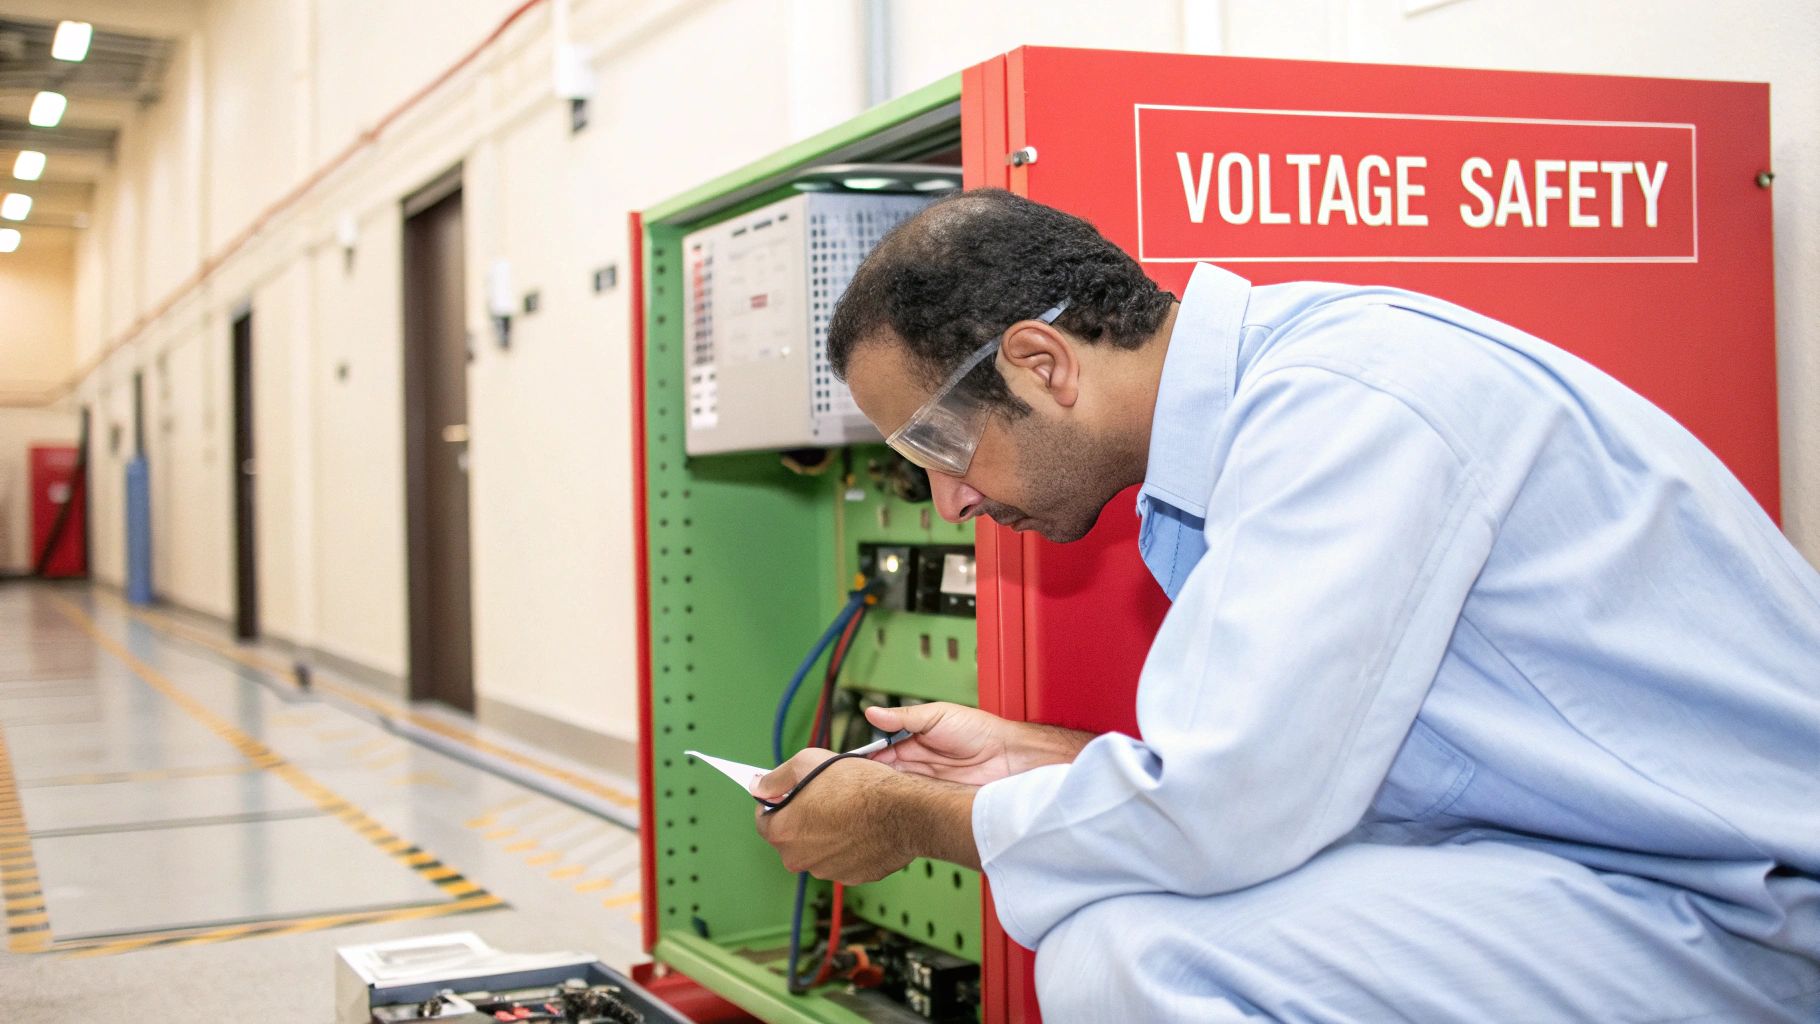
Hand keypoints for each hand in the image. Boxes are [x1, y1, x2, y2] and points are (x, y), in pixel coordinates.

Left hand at [753, 749, 917, 882]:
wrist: (904, 810)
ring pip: (817, 848)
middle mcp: (800, 859)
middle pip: (790, 836)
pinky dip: (847, 844)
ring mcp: (828, 871)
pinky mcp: (853, 876)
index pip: (763, 819)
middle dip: (801, 817)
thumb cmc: (858, 785)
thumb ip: (776, 777)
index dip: (774, 800)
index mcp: (783, 832)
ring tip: (847, 808)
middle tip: (822, 795)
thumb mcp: (807, 762)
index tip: (789, 791)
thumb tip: (759, 785)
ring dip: (825, 831)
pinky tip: (861, 824)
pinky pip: (842, 858)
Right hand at [865, 703, 1092, 786]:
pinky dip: (901, 807)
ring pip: (894, 791)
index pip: (879, 751)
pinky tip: (890, 808)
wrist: (1010, 758)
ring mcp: (925, 784)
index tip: (846, 764)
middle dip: (867, 779)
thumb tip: (872, 712)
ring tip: (864, 797)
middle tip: (850, 784)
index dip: (863, 758)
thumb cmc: (980, 731)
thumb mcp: (938, 715)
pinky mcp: (936, 801)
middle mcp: (915, 764)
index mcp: (912, 741)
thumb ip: (904, 717)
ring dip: (882, 793)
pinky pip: (912, 805)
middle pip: (882, 774)